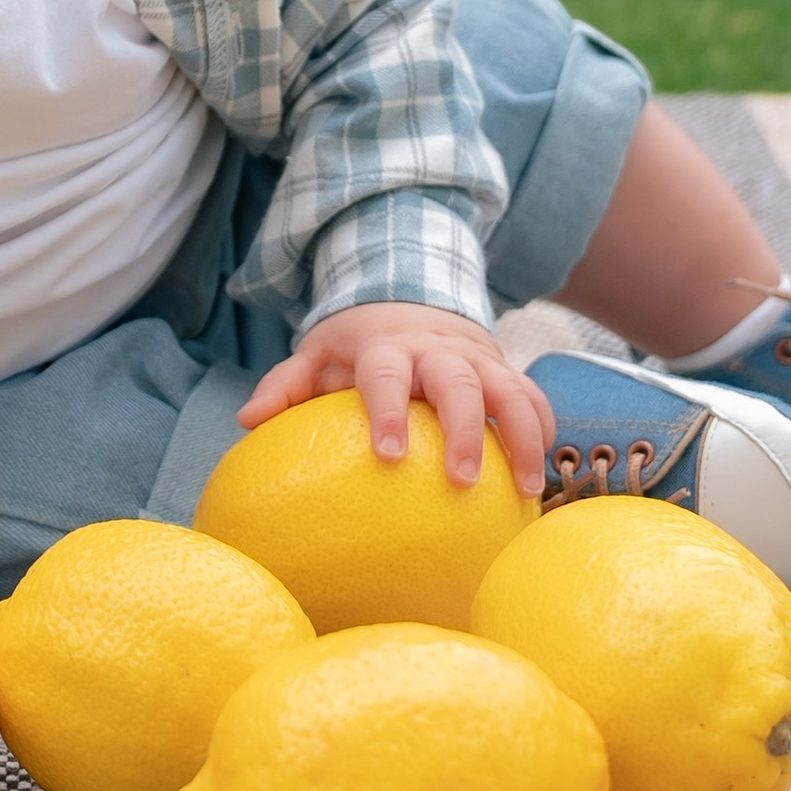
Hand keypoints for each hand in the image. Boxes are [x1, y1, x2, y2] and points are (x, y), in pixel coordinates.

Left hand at [237, 302, 554, 495]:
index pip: (386, 375)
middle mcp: (439, 351)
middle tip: (460, 482)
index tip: (387, 455)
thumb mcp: (318, 354)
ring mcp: (480, 360)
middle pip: (459, 384)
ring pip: (512, 392)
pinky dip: (543, 433)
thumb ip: (286, 386)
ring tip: (522, 491)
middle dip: (464, 431)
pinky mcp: (508, 373)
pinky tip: (538, 479)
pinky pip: (535, 400)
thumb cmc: (359, 346)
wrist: (417, 299)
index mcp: (388, 347)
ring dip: (522, 439)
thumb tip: (247, 421)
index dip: (388, 410)